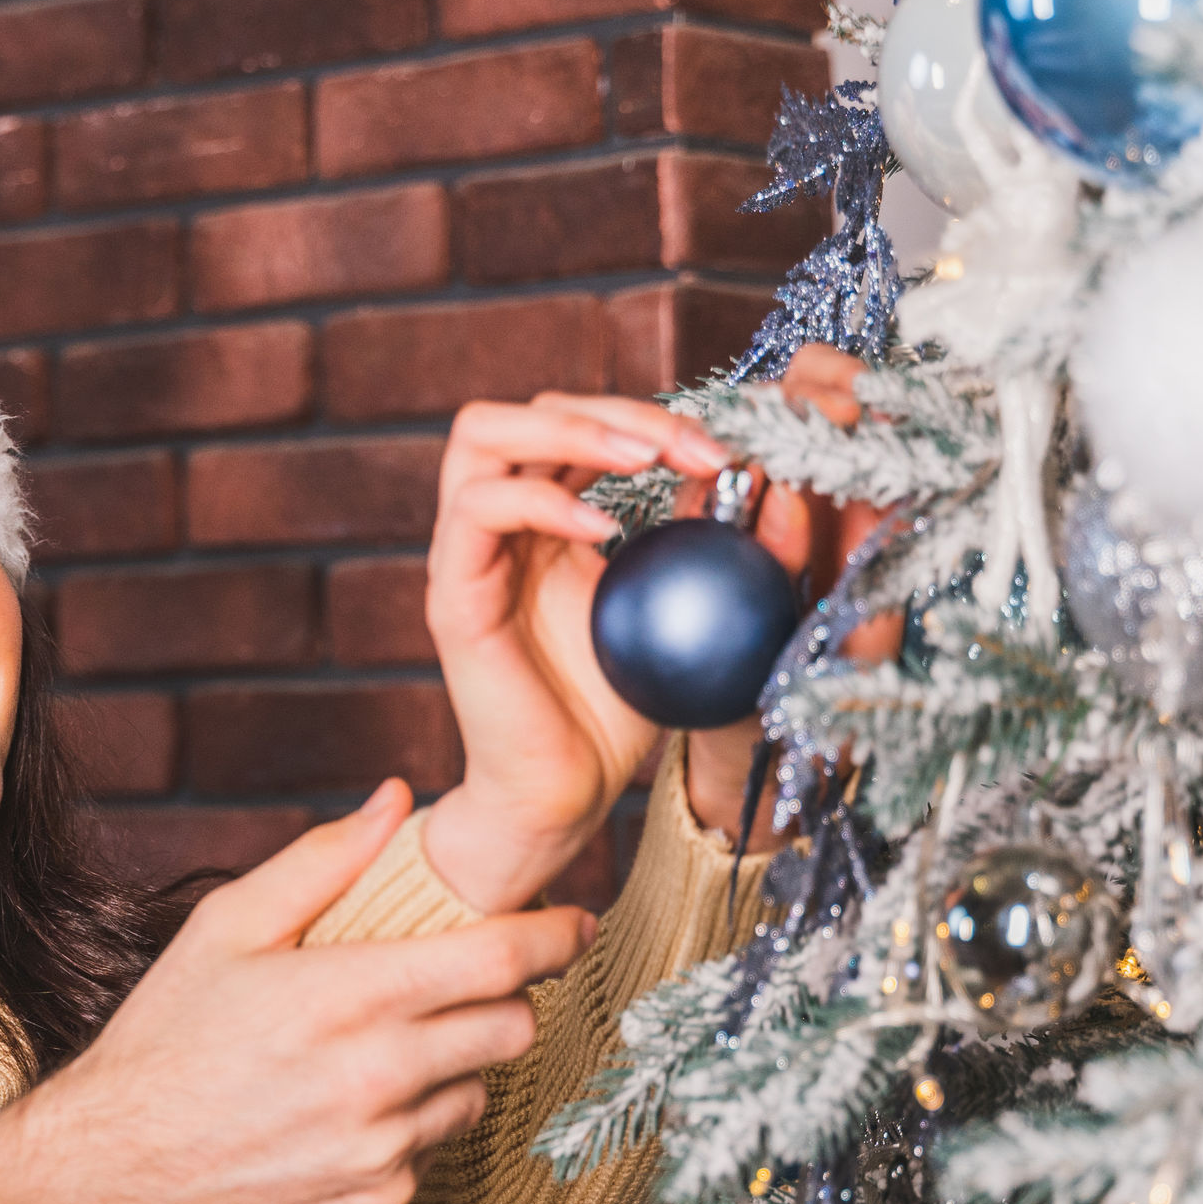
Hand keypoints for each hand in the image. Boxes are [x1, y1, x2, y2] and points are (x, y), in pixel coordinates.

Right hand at [0, 784, 596, 1203]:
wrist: (113, 1171)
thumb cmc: (165, 1039)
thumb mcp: (224, 930)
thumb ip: (321, 861)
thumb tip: (398, 798)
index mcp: (347, 995)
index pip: (499, 960)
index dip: (553, 934)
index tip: (572, 921)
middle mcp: (377, 1076)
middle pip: (513, 1026)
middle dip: (505, 996)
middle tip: (461, 980)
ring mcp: (383, 1146)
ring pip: (479, 1089)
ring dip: (455, 1061)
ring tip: (381, 1048)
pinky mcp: (378, 1198)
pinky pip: (434, 1146)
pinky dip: (411, 1120)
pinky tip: (346, 1107)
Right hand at [423, 360, 883, 895]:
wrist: (563, 795)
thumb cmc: (617, 707)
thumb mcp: (674, 602)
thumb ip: (696, 535)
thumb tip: (748, 469)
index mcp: (542, 519)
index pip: (572, 423)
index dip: (647, 417)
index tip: (725, 449)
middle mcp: (495, 526)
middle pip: (521, 410)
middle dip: (613, 408)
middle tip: (691, 445)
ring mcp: (466, 556)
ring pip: (479, 436)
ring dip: (569, 430)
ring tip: (642, 456)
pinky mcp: (453, 598)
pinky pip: (478, 512)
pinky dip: (542, 500)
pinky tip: (605, 525)